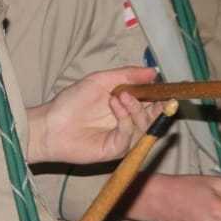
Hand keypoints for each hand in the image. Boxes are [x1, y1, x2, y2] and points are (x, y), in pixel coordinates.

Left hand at [27, 65, 161, 164]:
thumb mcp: (101, 80)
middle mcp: (129, 123)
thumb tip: (154, 71)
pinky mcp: (116, 149)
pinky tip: (114, 105)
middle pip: (155, 117)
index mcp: (127, 107)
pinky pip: (130, 134)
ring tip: (120, 96)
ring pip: (145, 125)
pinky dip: (125, 118)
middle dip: (159, 105)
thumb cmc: (72, 102)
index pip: (153, 102)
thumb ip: (127, 75)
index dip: (163, 95)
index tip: (169, 87)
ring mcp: (123, 138)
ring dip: (136, 108)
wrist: (50, 124)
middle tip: (157, 94)